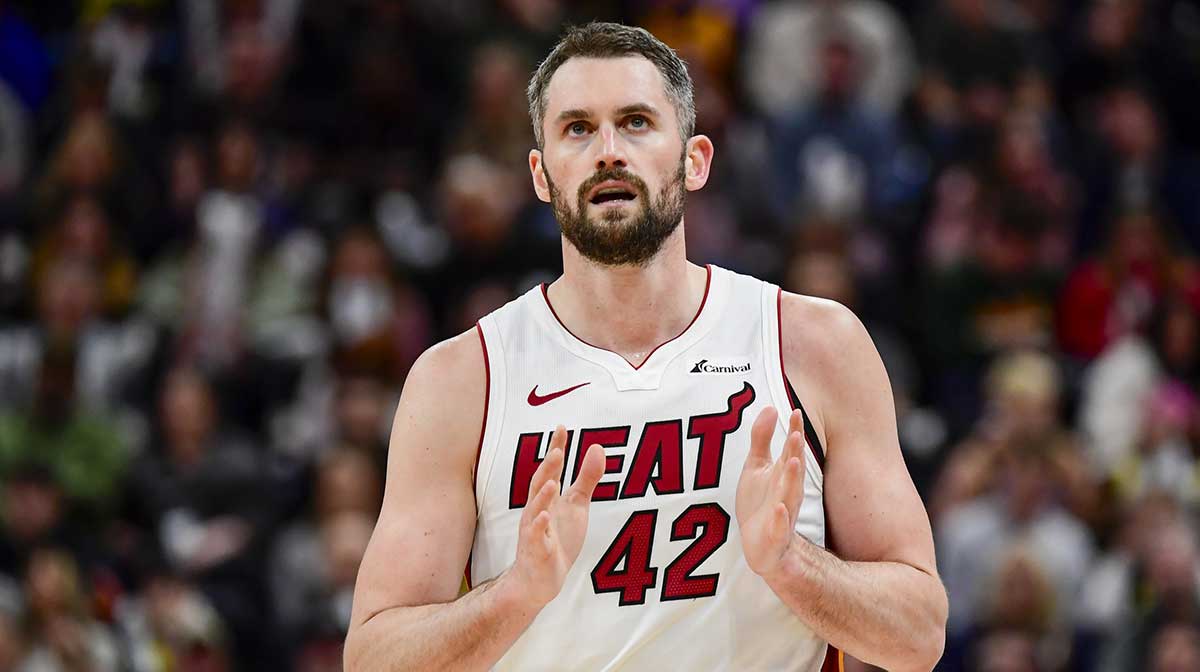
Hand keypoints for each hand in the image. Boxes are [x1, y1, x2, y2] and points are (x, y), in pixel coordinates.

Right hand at [505, 426, 604, 607]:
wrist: (540, 578)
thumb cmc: (557, 537)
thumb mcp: (577, 505)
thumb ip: (586, 477)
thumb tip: (597, 446)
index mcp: (548, 497)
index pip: (551, 468)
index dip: (556, 448)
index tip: (562, 426)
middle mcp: (537, 510)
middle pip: (540, 484)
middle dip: (548, 468)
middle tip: (558, 449)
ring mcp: (534, 530)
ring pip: (535, 510)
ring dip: (542, 495)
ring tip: (552, 480)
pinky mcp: (536, 551)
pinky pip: (535, 538)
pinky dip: (539, 526)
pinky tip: (546, 516)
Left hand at [737, 407, 806, 578]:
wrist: (761, 546)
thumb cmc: (760, 502)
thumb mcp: (756, 466)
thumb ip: (761, 438)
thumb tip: (770, 407)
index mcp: (783, 474)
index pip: (790, 449)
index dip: (794, 431)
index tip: (795, 411)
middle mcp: (786, 491)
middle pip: (792, 470)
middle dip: (795, 452)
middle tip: (797, 434)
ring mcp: (782, 513)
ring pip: (789, 495)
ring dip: (792, 480)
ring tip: (794, 462)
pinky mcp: (774, 535)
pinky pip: (779, 527)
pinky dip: (780, 519)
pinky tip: (779, 508)